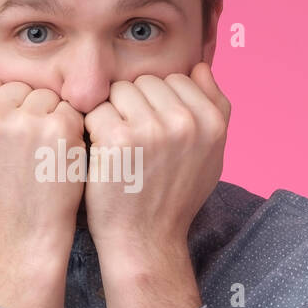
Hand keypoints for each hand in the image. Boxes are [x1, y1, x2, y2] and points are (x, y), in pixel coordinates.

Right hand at [0, 74, 84, 254]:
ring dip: (49, 117)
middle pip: (17, 86)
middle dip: (26, 109)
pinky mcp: (58, 129)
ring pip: (44, 95)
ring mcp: (25, 122)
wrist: (22, 238)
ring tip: (42, 153)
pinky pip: (69, 109)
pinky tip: (60, 156)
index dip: (2, 104)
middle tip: (28, 148)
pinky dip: (70, 129)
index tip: (8, 132)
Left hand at [82, 61, 230, 255]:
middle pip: (146, 82)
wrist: (145, 241)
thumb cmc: (174, 198)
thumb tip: (199, 66)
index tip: (154, 134)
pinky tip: (102, 154)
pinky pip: (98, 110)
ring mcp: (153, 129)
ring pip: (120, 91)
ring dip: (113, 114)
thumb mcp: (211, 155)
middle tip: (133, 144)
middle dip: (135, 106)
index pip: (177, 79)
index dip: (159, 104)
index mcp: (212, 123)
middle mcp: (187, 123)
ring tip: (118, 148)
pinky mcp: (119, 139)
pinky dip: (93, 129)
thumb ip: (214, 109)